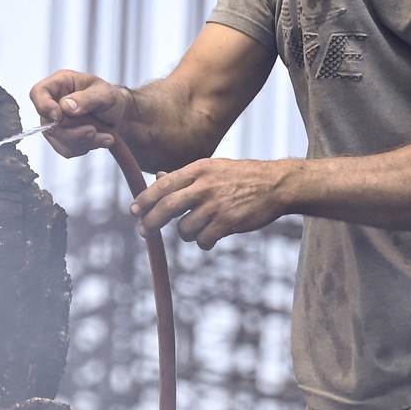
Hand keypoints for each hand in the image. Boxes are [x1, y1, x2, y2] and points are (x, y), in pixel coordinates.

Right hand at [29, 69, 129, 157]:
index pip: (37, 92)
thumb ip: (87, 98)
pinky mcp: (61, 139)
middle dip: (73, 131)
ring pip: (59, 140)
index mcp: (59, 83)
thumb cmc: (108, 96)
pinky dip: (86, 147)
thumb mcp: (105, 93)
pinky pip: (67, 150)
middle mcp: (52, 103)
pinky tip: (101, 139)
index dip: (43, 105)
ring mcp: (54, 123)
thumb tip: (66, 106)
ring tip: (105, 136)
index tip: (58, 115)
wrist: (117, 112)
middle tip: (93, 130)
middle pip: (48, 123)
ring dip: (84, 141)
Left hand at [131, 158, 291, 249]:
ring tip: (196, 229)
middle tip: (145, 230)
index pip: (164, 184)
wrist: (276, 184)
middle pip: (167, 207)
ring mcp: (217, 205)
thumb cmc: (242, 176)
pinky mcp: (228, 222)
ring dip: (186, 233)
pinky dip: (203, 242)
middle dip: (151, 221)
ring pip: (185, 228)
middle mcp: (206, 186)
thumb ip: (186, 176)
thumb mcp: (214, 167)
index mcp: (200, 169)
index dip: (145, 198)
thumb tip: (157, 178)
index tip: (134, 210)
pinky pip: (203, 240)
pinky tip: (211, 237)